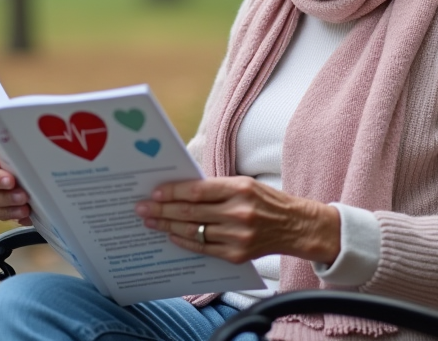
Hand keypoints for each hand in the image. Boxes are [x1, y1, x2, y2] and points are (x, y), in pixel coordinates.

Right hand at [0, 149, 31, 224]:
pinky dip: (16, 217)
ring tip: (26, 209)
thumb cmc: (19, 153)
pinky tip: (27, 217)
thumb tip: (31, 153)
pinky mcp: (0, 209)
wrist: (25, 165)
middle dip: (7, 197)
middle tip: (23, 196)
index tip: (11, 181)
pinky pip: (5, 216)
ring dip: (11, 210)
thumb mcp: (16, 149)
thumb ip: (18, 152)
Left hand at [134, 176, 339, 265]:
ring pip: (193, 231)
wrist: (295, 226)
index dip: (173, 192)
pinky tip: (171, 235)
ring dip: (167, 226)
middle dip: (162, 210)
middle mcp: (239, 213)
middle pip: (190, 212)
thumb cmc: (266, 201)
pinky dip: (184, 241)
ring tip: (151, 221)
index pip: (198, 190)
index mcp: (240, 189)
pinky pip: (202, 248)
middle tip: (142, 208)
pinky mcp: (237, 254)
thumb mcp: (245, 184)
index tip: (155, 192)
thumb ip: (215, 188)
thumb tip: (179, 189)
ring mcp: (238, 236)